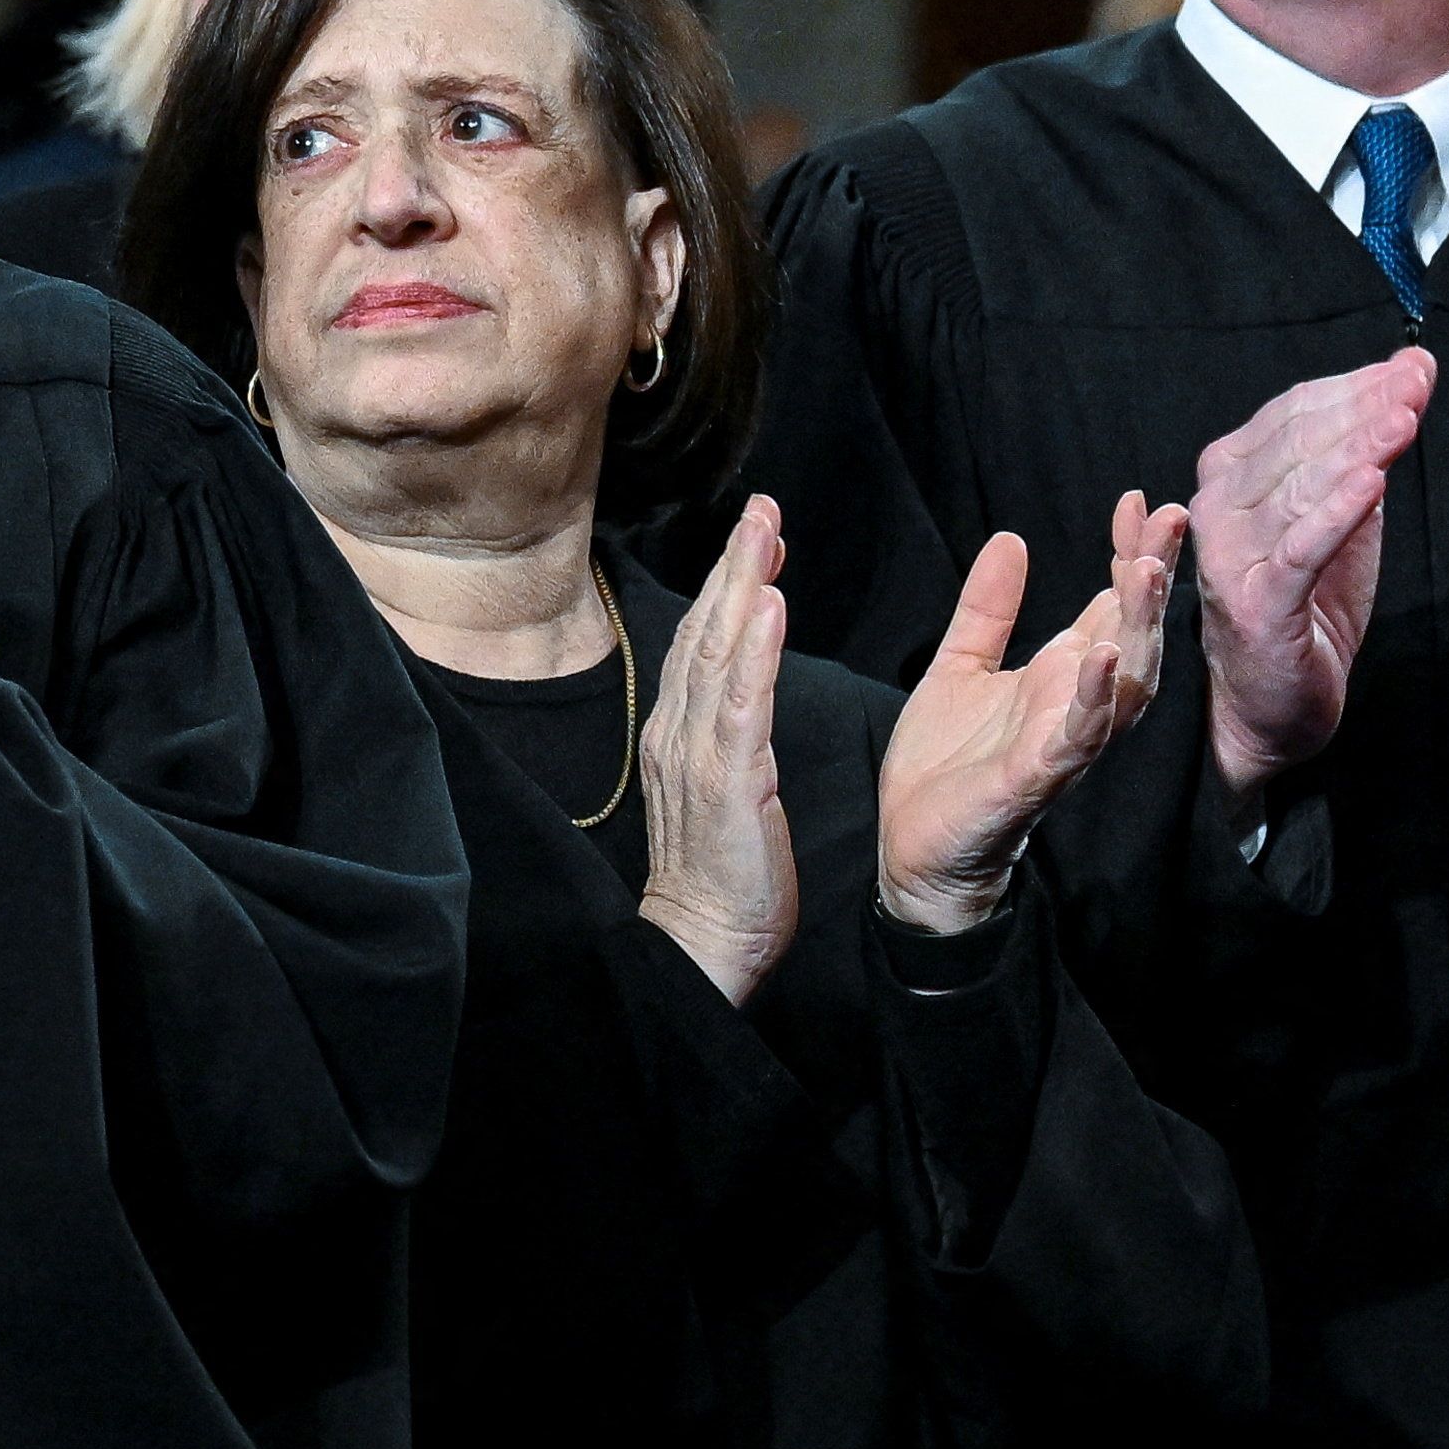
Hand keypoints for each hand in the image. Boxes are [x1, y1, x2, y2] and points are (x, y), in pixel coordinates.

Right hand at [635, 498, 798, 1002]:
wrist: (703, 941)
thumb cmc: (724, 876)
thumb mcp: (724, 791)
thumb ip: (728, 738)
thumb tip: (745, 695)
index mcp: (682, 735)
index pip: (702, 643)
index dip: (728, 585)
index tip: (756, 536)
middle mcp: (680, 733)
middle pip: (704, 632)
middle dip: (733, 564)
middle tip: (761, 506)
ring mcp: (698, 755)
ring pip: (718, 654)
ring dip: (741, 586)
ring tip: (764, 532)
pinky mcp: (727, 781)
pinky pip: (742, 706)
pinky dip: (753, 652)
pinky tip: (769, 608)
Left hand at [880, 492, 1184, 935]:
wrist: (913, 847)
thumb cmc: (946, 765)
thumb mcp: (960, 664)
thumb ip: (988, 608)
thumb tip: (1011, 538)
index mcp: (1064, 675)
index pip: (1114, 605)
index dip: (1132, 553)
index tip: (1141, 501)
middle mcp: (1078, 703)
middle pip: (1136, 631)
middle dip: (1155, 576)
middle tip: (1172, 517)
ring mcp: (1064, 740)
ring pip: (1125, 679)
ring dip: (1138, 626)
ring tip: (1145, 571)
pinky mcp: (1038, 776)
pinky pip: (1079, 735)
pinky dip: (1096, 697)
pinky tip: (1103, 656)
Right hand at [1188, 351, 1430, 796]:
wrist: (1269, 707)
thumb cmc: (1304, 604)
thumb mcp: (1340, 517)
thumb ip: (1365, 449)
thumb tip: (1411, 372)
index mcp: (1229, 476)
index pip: (1293, 413)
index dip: (1355, 386)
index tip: (1414, 369)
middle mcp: (1217, 507)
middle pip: (1297, 442)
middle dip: (1363, 408)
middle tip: (1417, 385)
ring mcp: (1231, 556)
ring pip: (1300, 487)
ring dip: (1358, 448)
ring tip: (1406, 419)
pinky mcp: (1255, 605)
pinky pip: (1301, 550)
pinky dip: (1336, 514)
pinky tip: (1374, 484)